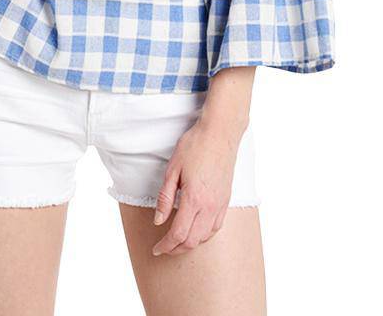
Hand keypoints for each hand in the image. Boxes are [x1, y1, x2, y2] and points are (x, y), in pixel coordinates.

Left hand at [150, 116, 241, 256]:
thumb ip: (165, 197)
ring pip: (205, 237)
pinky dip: (204, 235)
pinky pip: (216, 227)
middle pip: (193, 241)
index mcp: (194, 199)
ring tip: (177, 241)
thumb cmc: (195, 146)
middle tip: (164, 248)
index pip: (179, 234)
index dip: (166, 245)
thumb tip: (158, 220)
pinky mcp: (226, 200)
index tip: (156, 249)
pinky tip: (196, 230)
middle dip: (176, 249)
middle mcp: (210, 206)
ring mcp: (220, 204)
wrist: (219, 133)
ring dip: (190, 243)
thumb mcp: (173, 169)